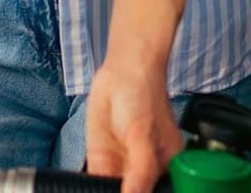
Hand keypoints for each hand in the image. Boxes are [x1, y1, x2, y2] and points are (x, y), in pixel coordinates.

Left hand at [85, 59, 181, 192]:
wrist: (123, 70)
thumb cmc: (142, 96)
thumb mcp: (142, 136)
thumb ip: (141, 171)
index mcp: (165, 169)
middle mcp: (144, 171)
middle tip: (108, 188)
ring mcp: (122, 166)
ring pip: (111, 190)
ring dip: (103, 192)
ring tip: (102, 179)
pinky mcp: (102, 159)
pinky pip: (96, 181)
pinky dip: (91, 187)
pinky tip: (85, 189)